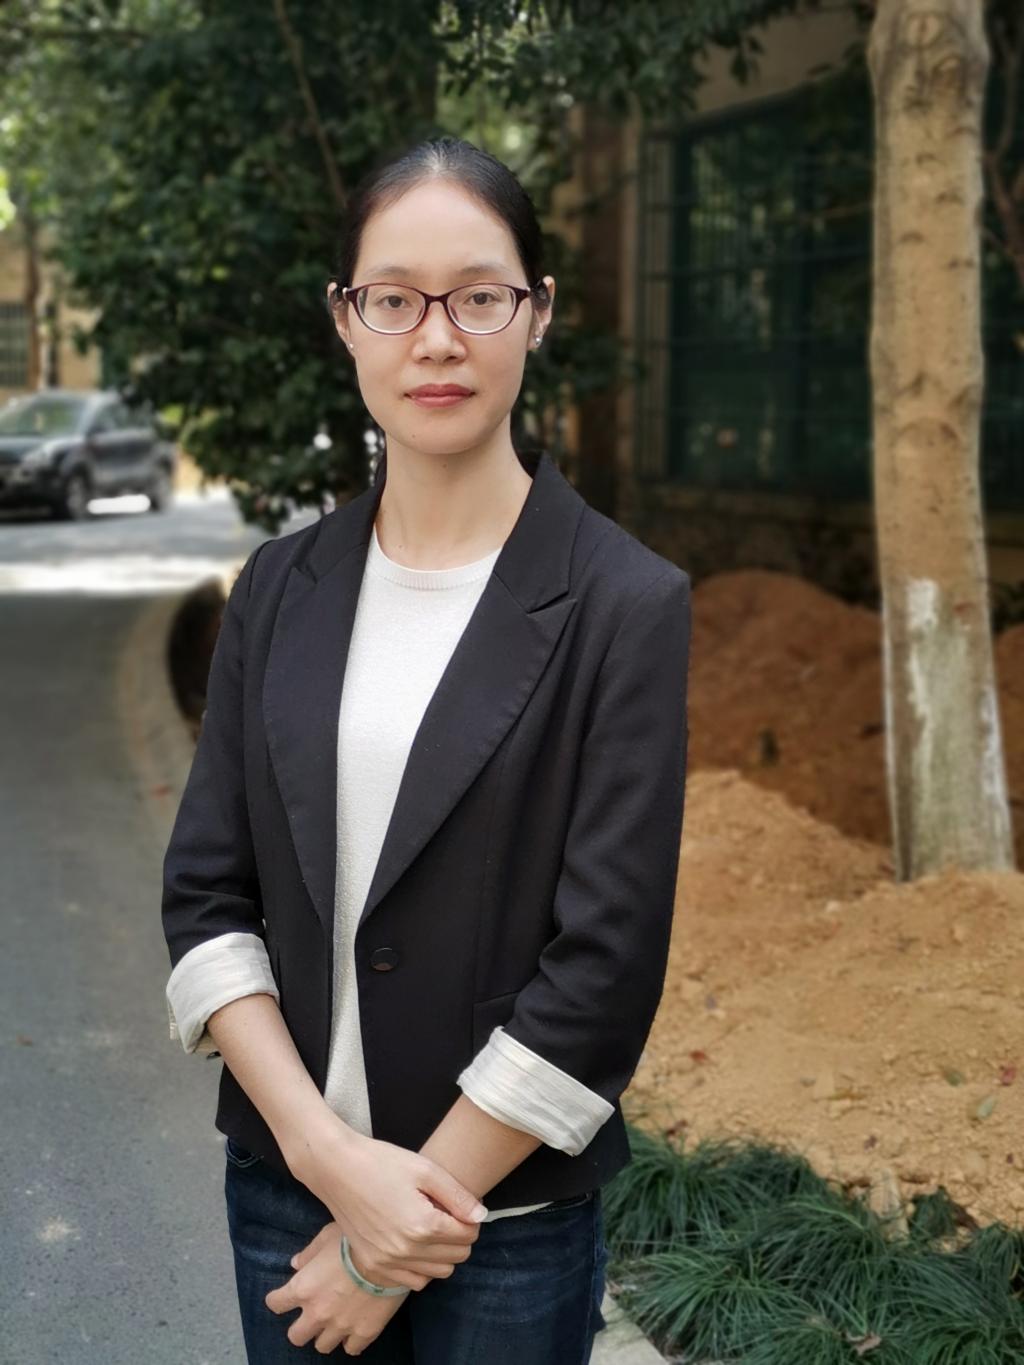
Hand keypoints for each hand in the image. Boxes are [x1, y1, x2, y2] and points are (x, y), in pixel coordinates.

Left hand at [265, 1221, 404, 1355]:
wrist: (390, 1253)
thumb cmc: (355, 1239)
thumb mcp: (327, 1236)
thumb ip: (309, 1254)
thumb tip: (295, 1264)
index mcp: (303, 1288)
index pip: (276, 1304)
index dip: (278, 1299)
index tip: (284, 1296)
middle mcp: (317, 1313)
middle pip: (296, 1336)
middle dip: (301, 1326)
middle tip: (312, 1313)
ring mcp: (341, 1326)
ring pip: (322, 1347)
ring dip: (326, 1334)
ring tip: (335, 1321)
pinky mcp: (364, 1333)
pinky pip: (351, 1349)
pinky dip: (351, 1341)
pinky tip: (355, 1327)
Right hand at [290, 1123, 485, 1289]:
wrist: (336, 1169)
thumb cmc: (381, 1162)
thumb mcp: (425, 1169)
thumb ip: (457, 1196)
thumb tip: (481, 1217)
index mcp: (422, 1225)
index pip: (468, 1235)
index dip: (471, 1220)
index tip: (461, 1206)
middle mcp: (405, 1251)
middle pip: (456, 1256)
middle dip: (460, 1237)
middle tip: (448, 1215)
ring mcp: (387, 1263)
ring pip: (438, 1273)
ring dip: (443, 1254)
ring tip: (432, 1228)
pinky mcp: (373, 1267)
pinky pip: (413, 1281)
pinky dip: (422, 1268)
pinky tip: (415, 1244)